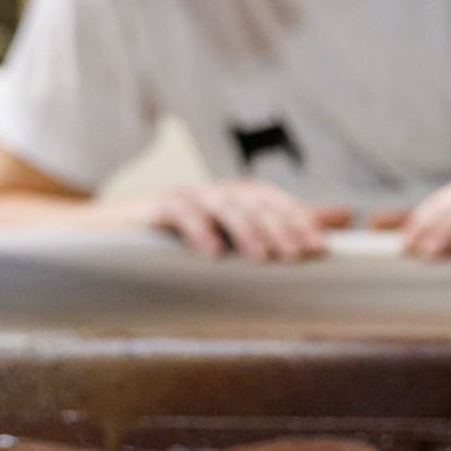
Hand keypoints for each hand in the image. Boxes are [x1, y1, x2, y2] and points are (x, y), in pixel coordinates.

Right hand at [143, 179, 351, 260]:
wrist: (110, 239)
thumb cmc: (179, 246)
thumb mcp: (230, 241)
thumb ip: (279, 230)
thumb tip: (340, 222)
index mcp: (235, 199)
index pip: (274, 202)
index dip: (299, 220)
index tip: (320, 248)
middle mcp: (214, 193)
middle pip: (254, 202)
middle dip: (281, 227)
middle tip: (300, 255)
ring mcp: (185, 198)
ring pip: (223, 206)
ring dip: (246, 230)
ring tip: (262, 257)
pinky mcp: (153, 210)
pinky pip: (179, 214)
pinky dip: (197, 230)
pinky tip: (211, 253)